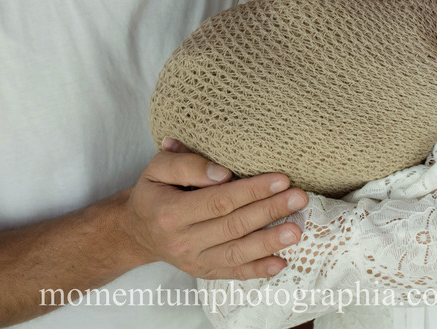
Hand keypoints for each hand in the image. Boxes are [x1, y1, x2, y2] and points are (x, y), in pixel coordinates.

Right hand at [123, 139, 307, 279]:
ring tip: (296, 230)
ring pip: (237, 253)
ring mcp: (194, 260)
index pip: (219, 201)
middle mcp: (183, 240)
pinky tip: (281, 262)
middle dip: (270, 211)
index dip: (252, 190)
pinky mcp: (204, 271)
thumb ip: (187, 164)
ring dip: (270, 242)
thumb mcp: (158, 168)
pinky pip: (234, 272)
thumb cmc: (154, 192)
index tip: (280, 179)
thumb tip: (223, 173)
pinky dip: (258, 270)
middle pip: (233, 226)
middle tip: (299, 198)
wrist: (137, 230)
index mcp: (170, 212)